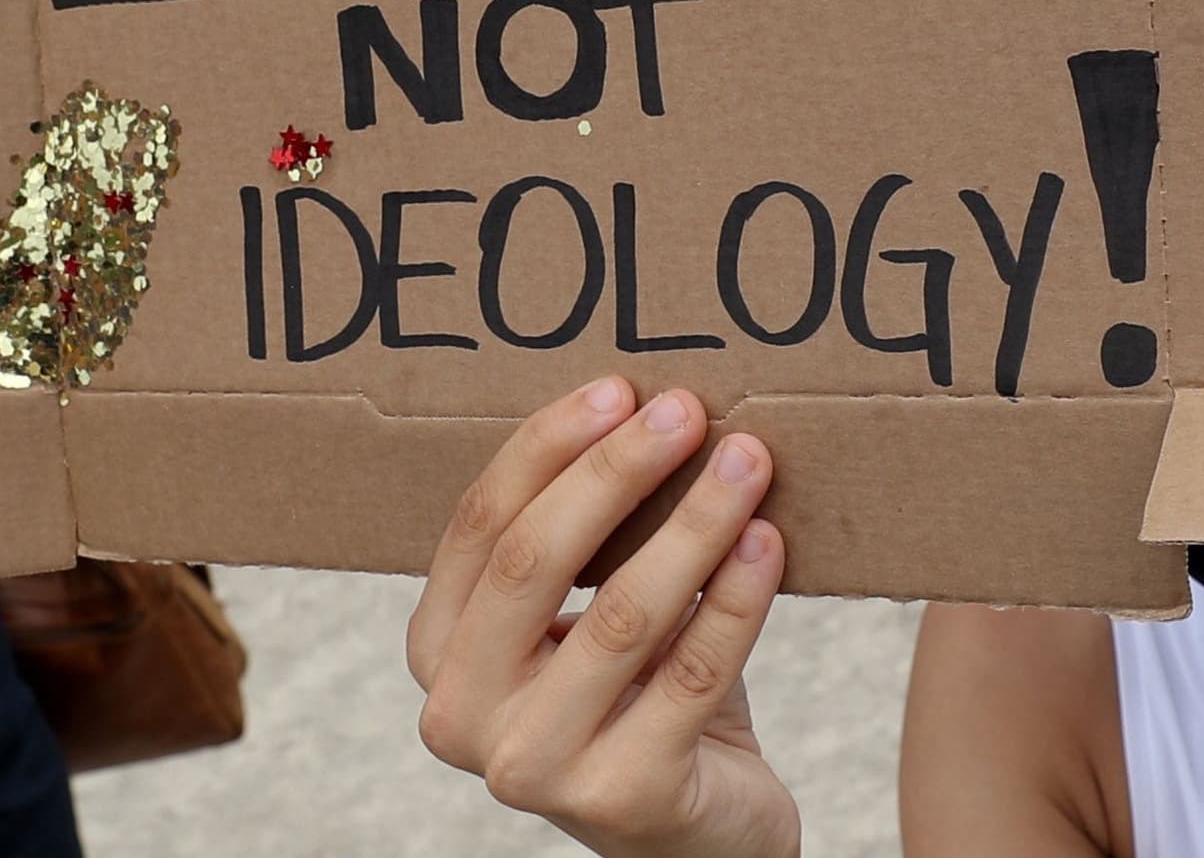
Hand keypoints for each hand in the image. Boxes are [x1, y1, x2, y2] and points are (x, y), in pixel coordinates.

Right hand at [407, 379, 798, 857]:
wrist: (694, 835)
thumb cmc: (638, 699)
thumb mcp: (582, 617)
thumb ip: (585, 538)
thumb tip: (643, 407)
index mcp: (435, 653)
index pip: (479, 527)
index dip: (547, 448)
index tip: (620, 390)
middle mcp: (460, 717)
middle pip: (534, 560)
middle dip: (615, 472)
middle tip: (686, 413)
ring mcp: (535, 766)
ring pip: (621, 613)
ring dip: (693, 523)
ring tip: (747, 463)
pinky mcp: (624, 796)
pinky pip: (693, 672)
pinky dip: (737, 598)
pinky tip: (768, 543)